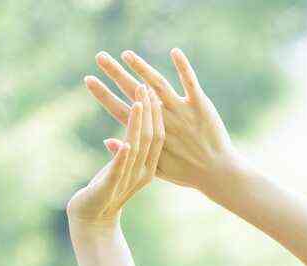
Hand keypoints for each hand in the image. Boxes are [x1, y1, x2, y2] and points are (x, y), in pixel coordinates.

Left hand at [66, 81, 162, 231]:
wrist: (93, 222)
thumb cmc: (103, 194)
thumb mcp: (117, 169)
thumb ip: (123, 155)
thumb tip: (123, 139)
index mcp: (146, 167)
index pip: (155, 136)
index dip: (153, 113)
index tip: (149, 89)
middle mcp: (142, 172)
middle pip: (151, 137)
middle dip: (149, 111)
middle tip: (144, 85)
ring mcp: (129, 180)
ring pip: (139, 148)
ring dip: (139, 124)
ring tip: (139, 102)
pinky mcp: (111, 187)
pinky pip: (120, 168)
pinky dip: (124, 154)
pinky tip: (125, 140)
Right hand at [86, 48, 240, 195]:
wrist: (219, 174)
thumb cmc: (186, 173)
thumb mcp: (154, 168)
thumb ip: (131, 152)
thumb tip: (106, 140)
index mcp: (149, 133)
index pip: (121, 110)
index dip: (103, 95)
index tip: (87, 78)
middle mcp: (163, 119)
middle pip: (135, 92)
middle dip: (116, 74)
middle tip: (100, 56)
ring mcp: (181, 111)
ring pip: (158, 84)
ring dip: (142, 67)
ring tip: (126, 54)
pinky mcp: (201, 106)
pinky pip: (190, 83)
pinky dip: (183, 67)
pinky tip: (175, 51)